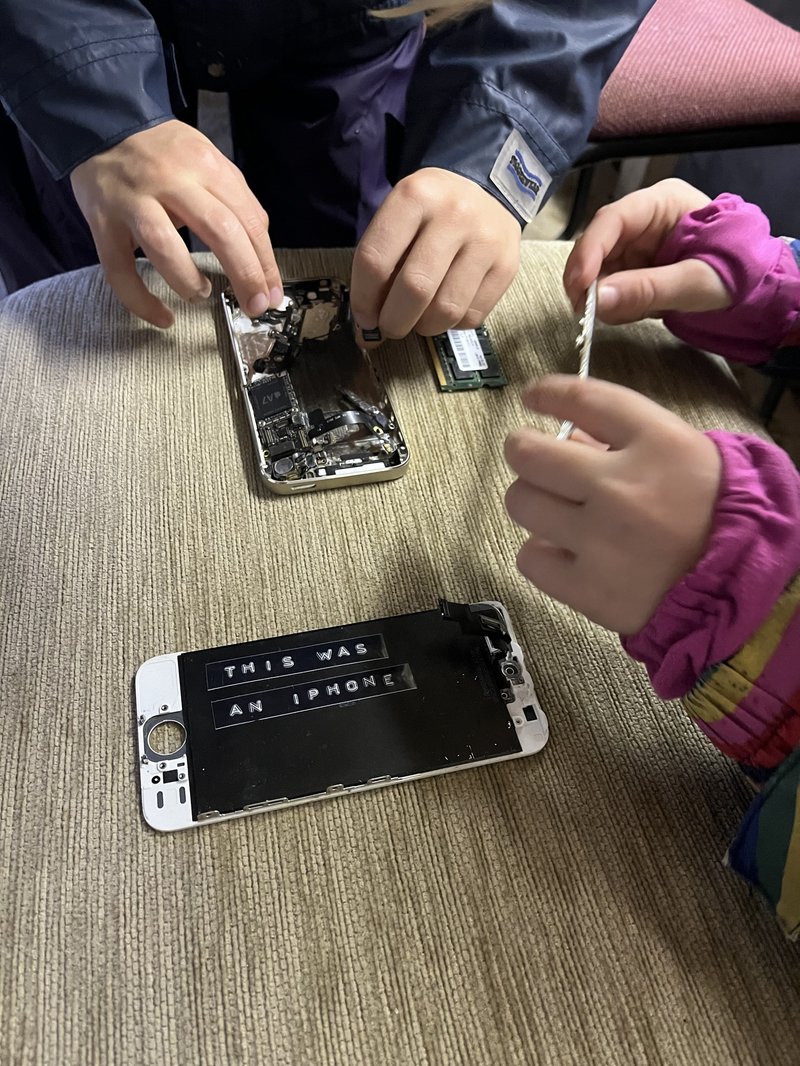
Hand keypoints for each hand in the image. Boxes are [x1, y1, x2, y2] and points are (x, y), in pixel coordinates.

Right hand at [71, 120, 282, 327]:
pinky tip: (163, 317)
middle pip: (218, 229)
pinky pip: (120, 270)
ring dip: (189, 280)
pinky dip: (141, 301)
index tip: (273, 294)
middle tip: (255, 306)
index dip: (265, 262)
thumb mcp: (206, 159)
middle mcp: (170, 179)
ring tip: (202, 294)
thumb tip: (260, 250)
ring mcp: (132, 201)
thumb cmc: (162, 152)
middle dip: (245, 275)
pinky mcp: (102, 222)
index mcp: (204, 164)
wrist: (99, 122)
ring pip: (164, 247)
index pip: (247, 218)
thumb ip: (235, 198)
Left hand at [350, 167, 520, 341]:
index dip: (364, 300)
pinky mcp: (507, 265)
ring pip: (446, 309)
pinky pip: (472, 316)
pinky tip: (447, 309)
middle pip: (415, 288)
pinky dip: (453, 324)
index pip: (376, 259)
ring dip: (425, 327)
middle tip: (390, 328)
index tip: (364, 319)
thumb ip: (381, 264)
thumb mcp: (400, 219)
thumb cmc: (430, 215)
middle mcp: (454, 214)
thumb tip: (368, 327)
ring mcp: (485, 240)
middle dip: (394, 321)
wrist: (486, 194)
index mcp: (415, 196)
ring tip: (419, 320)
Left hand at [504, 375, 721, 633]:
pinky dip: (542, 555)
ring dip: (534, 502)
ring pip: (523, 503)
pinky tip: (566, 553)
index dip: (549, 394)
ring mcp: (600, 540)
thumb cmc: (708, 512)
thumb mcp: (681, 454)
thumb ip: (623, 437)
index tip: (533, 397)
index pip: (584, 399)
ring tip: (558, 512)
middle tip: (533, 461)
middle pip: (531, 454)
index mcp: (657, 444)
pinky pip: (530, 559)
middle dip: (523, 450)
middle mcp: (622, 487)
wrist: (737, 584)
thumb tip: (565, 437)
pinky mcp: (588, 588)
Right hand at [563, 178, 730, 324]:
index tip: (578, 286)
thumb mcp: (696, 282)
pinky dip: (613, 304)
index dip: (589, 251)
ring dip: (601, 295)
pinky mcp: (634, 269)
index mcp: (662, 203)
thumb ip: (648, 288)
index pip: (612, 219)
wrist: (753, 292)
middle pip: (598, 243)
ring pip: (598, 267)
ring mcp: (636, 245)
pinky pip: (609, 286)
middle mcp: (643, 220)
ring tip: (625, 314)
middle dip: (589, 278)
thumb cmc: (736, 274)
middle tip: (585, 310)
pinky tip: (633, 313)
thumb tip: (597, 299)